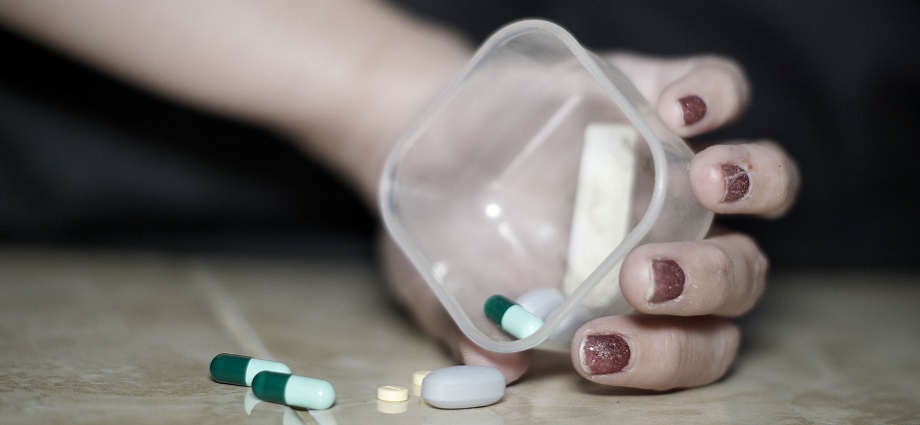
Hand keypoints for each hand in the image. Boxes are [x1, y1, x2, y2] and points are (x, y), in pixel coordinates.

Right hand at [381, 52, 799, 389]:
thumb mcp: (446, 287)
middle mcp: (675, 237)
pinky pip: (723, 88)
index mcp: (638, 302)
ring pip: (765, 185)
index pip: (694, 343)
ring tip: (702, 182)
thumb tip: (497, 365)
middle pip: (740, 273)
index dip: (663, 357)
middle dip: (704, 283)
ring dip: (753, 187)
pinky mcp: (660, 92)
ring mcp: (675, 164)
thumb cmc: (449, 227)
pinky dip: (716, 94)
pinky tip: (674, 111)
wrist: (430, 140)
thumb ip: (475, 326)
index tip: (592, 350)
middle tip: (638, 278)